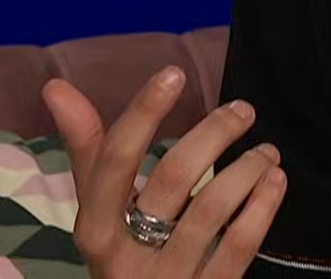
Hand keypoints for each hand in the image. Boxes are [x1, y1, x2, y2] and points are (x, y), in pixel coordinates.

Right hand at [42, 66, 287, 277]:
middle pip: (172, 177)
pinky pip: (240, 245)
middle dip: (213, 134)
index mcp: (94, 229)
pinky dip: (262, 206)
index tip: (173, 73)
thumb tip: (55, 87)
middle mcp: (127, 255)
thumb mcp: (100, 214)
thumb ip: (88, 151)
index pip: (114, 161)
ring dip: (246, 168)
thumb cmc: (125, 256)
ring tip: (267, 150)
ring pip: (212, 209)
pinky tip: (275, 180)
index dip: (142, 113)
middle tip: (243, 110)